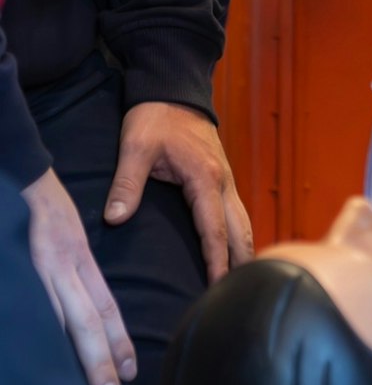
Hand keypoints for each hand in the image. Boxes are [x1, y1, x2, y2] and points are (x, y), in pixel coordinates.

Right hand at [22, 169, 136, 384]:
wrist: (25, 175)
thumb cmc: (45, 209)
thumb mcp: (69, 240)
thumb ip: (73, 273)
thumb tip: (76, 306)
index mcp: (80, 263)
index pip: (105, 308)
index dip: (118, 342)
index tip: (131, 372)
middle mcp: (67, 268)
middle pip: (91, 322)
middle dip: (104, 362)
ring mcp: (45, 268)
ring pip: (69, 321)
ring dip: (83, 357)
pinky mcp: (27, 264)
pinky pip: (35, 306)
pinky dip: (44, 332)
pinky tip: (48, 358)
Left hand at [105, 102, 253, 283]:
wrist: (173, 88)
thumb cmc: (154, 117)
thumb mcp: (135, 148)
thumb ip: (126, 184)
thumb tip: (114, 219)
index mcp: (205, 178)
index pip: (214, 230)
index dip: (216, 262)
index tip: (217, 288)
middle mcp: (223, 182)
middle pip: (240, 231)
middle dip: (242, 263)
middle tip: (242, 296)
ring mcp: (227, 179)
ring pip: (243, 222)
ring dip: (244, 250)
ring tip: (242, 281)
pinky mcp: (223, 177)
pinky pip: (236, 213)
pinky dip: (238, 235)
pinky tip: (234, 251)